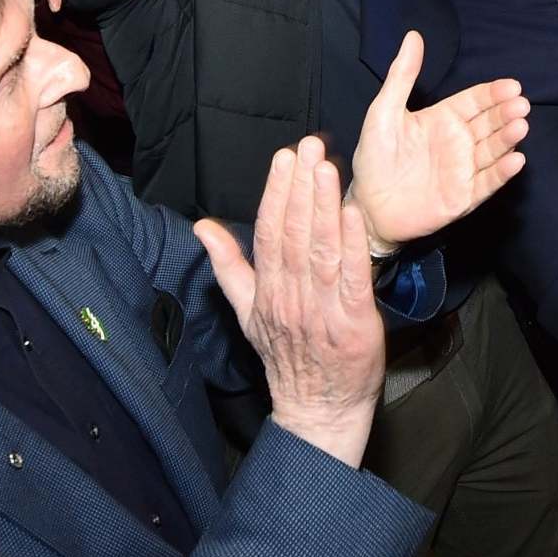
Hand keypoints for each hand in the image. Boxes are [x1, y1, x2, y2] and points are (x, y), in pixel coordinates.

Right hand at [194, 136, 383, 467]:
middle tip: (310, 146)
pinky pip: (352, 279)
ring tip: (328, 168)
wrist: (318, 410)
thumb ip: (228, 266)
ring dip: (323, 207)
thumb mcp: (248, 312)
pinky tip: (353, 213)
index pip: (270, 234)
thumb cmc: (286, 356)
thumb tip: (202, 227)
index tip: (284, 157)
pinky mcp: (355, 324)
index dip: (276, 193)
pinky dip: (352, 246)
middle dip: (302, 187)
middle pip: (294, 235)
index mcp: (267, 292)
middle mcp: (292, 298)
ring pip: (320, 250)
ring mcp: (323, 311)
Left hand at [345, 32, 528, 252]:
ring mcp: (463, 170)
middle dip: (506, 113)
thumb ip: (401, 75)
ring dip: (508, 138)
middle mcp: (458, 142)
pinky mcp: (463, 197)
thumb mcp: (383, 111)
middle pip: (489, 123)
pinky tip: (515, 160)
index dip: (493, 93)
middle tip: (521, 104)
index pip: (475, 101)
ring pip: (493, 150)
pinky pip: (487, 183)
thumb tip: (413, 35)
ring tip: (520, 126)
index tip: (512, 85)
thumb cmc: (374, 158)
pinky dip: (502, 172)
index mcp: (442, 119)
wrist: (366, 206)